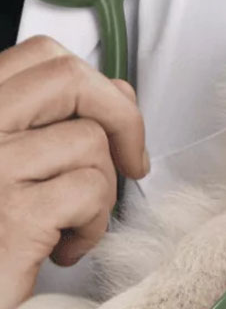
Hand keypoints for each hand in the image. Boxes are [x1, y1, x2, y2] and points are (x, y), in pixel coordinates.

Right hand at [0, 36, 147, 308]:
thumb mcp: (9, 169)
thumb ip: (46, 124)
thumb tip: (118, 92)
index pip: (41, 56)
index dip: (95, 84)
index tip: (113, 124)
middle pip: (71, 80)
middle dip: (121, 120)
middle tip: (131, 166)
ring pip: (89, 143)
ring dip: (100, 192)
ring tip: (70, 228)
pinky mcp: (10, 215)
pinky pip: (90, 192)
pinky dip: (93, 226)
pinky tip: (63, 252)